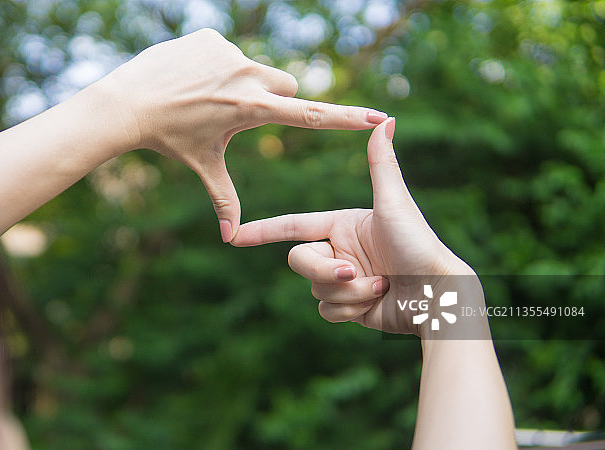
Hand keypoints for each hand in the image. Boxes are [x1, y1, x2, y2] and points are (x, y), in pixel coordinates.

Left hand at [96, 28, 387, 241]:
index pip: (309, 115)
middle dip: (273, 99)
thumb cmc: (170, 138)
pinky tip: (190, 78)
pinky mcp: (211, 37)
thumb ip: (225, 200)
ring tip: (203, 97)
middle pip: (285, 86)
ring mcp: (229, 53)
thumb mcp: (204, 166)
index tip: (378, 116)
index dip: (346, 118)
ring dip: (240, 82)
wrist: (128, 103)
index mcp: (252, 110)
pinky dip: (216, 65)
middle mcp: (247, 77)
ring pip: (254, 69)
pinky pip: (228, 52)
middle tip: (236, 113)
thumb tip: (231, 239)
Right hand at [231, 118, 476, 335]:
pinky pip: (326, 310)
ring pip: (315, 289)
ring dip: (347, 291)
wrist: (437, 296)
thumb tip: (385, 119)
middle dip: (325, 269)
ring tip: (380, 286)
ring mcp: (343, 280)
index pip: (293, 225)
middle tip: (355, 270)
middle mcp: (339, 250)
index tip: (233, 235)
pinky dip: (350, 309)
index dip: (262, 230)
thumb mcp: (395, 203)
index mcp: (341, 225)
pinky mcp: (348, 307)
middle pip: (299, 261)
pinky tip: (376, 303)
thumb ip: (381, 163)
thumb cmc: (420, 245)